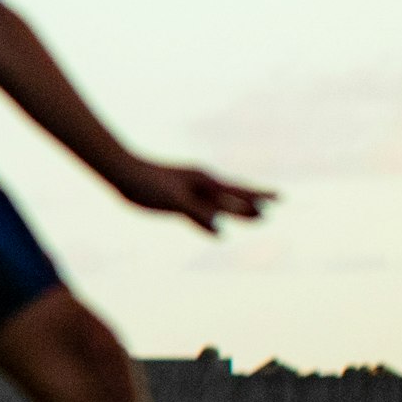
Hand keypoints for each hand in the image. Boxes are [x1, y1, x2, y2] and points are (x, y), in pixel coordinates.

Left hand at [113, 158, 272, 233]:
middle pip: (235, 193)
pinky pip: (203, 206)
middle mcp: (201, 183)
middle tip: (277, 201)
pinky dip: (215, 212)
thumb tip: (222, 230)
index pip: (239, 192)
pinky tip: (215, 219)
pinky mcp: (177, 195)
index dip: (259, 197)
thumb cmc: (146, 184)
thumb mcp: (174, 202)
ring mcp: (190, 188)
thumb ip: (199, 214)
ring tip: (253, 211)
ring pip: (221, 200)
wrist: (121, 171)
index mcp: (205, 182)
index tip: (281, 199)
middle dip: (255, 199)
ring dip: (238, 206)